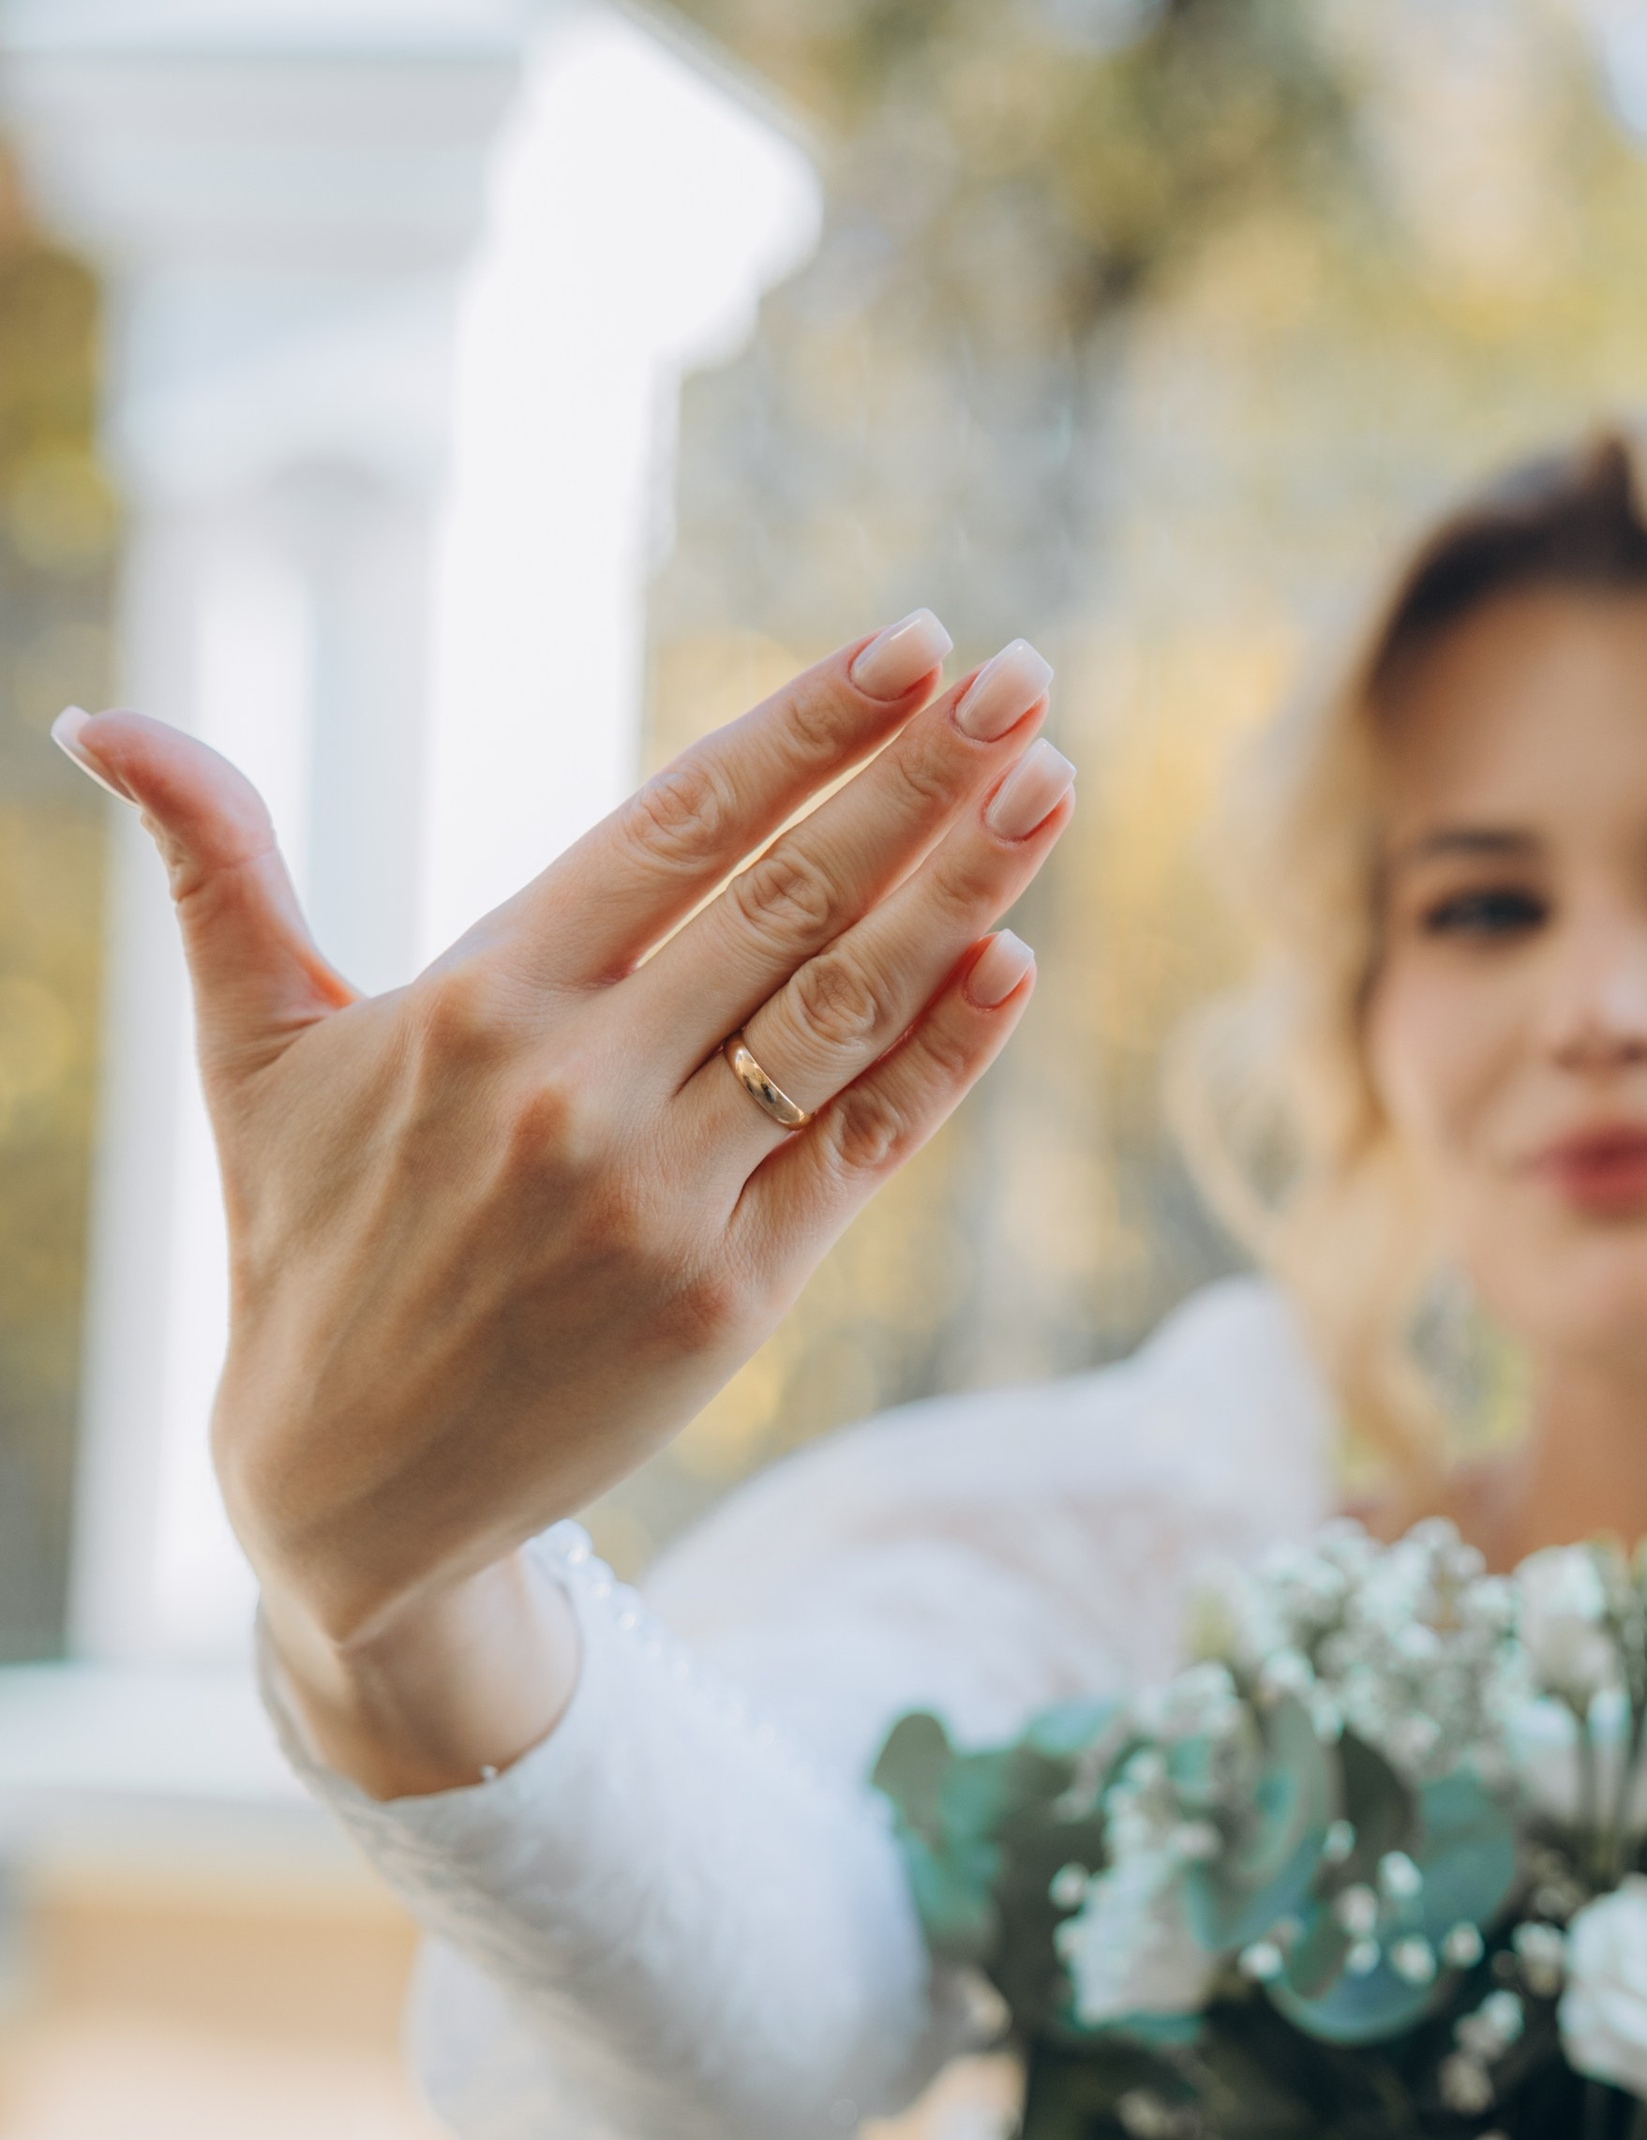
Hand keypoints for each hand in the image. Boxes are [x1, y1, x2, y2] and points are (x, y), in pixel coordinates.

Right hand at [56, 617, 1073, 1792]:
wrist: (344, 1496)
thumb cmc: (302, 1245)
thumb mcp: (249, 1055)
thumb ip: (216, 875)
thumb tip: (100, 726)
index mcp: (478, 998)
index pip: (677, 822)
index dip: (805, 726)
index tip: (910, 643)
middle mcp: (577, 1087)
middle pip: (788, 897)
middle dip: (921, 777)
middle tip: (1024, 673)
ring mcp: (662, 1197)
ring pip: (844, 1011)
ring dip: (963, 889)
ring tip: (1052, 781)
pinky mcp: (729, 1298)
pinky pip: (861, 1149)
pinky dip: (943, 1056)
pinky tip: (1012, 962)